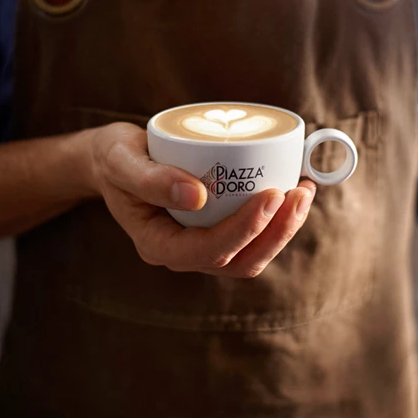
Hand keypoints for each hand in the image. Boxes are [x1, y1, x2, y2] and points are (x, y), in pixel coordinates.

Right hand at [86, 122, 315, 277]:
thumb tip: (196, 196)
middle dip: (276, 231)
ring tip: (304, 191)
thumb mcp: (121, 161)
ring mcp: (200, 245)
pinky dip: (278, 219)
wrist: (114, 158)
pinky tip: (293, 190)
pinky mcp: (215, 230)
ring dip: (283, 229)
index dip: (245, 228)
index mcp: (157, 244)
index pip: (209, 250)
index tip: (271, 194)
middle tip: (299, 191)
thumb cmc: (115, 157)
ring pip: (252, 254)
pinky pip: (253, 238)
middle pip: (239, 260)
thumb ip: (151, 179)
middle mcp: (182, 253)